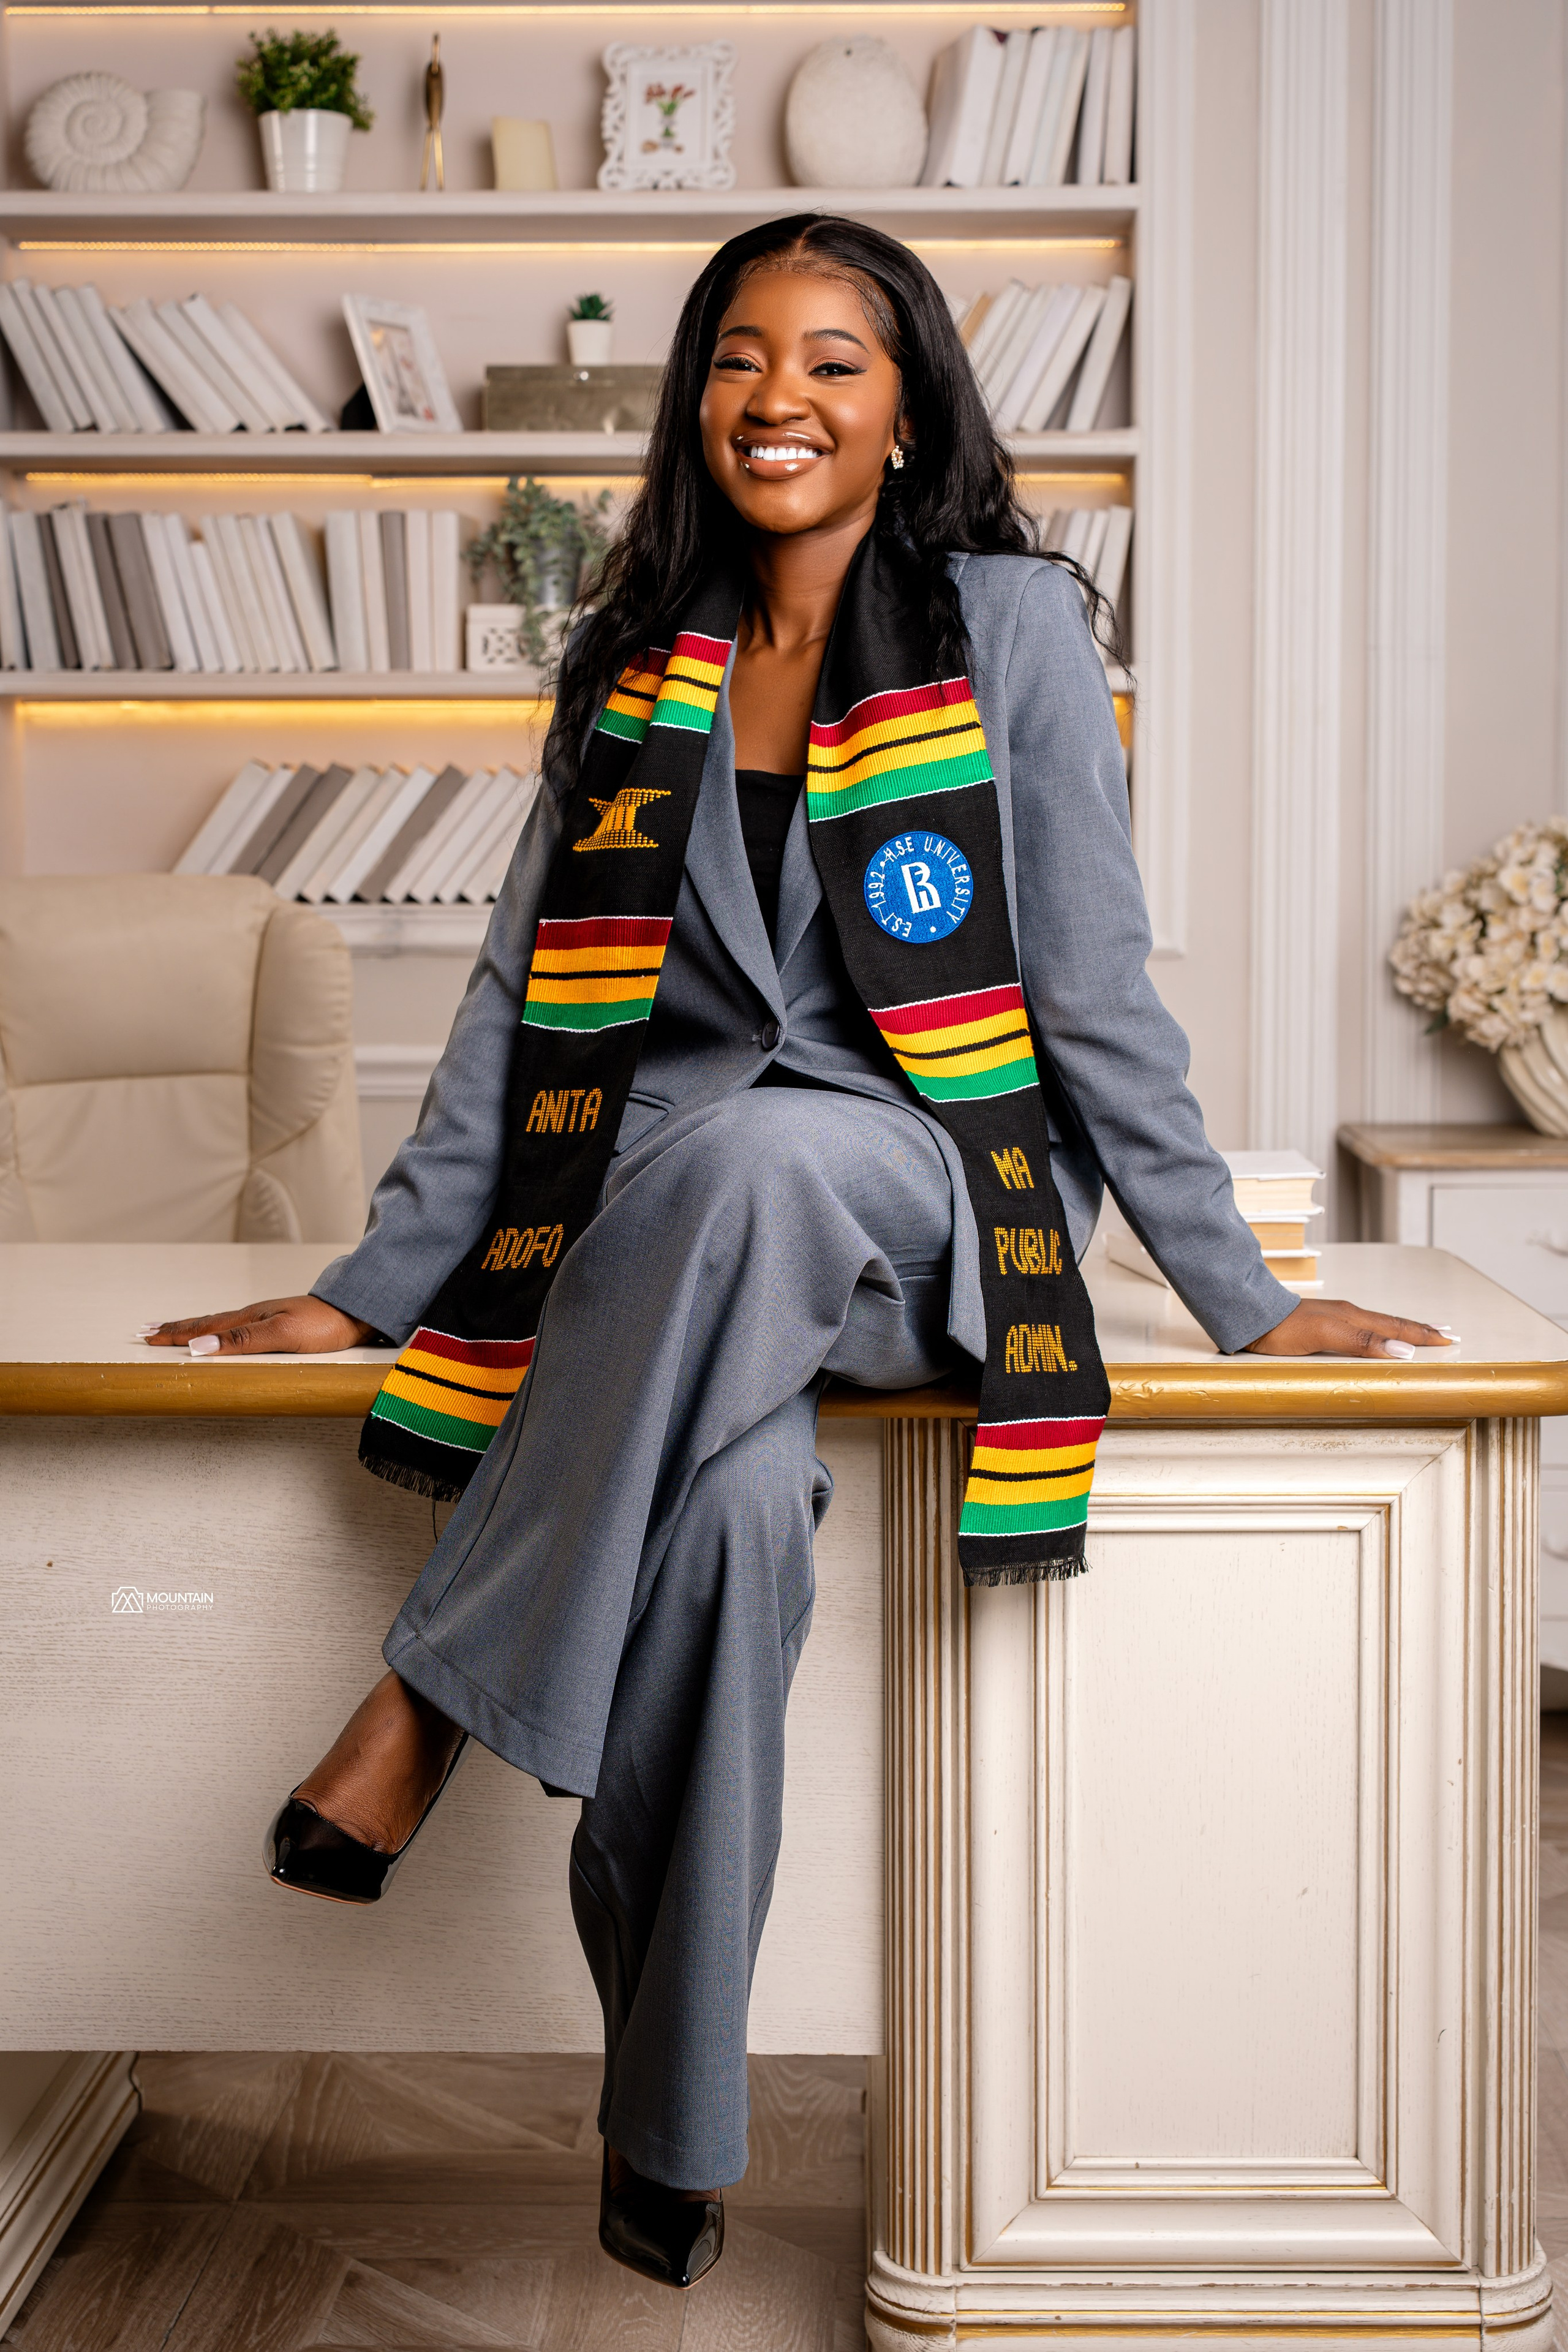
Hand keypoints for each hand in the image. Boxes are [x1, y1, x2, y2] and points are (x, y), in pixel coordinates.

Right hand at [139, 1296, 373, 1356]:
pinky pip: (237, 1329)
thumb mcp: (282, 1335)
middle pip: (206, 1323)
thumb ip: (241, 1341)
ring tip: (174, 1330)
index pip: (204, 1328)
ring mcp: (266, 1319)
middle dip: (175, 1328)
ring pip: (220, 1324)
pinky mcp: (280, 1326)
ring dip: (193, 1328)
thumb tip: (200, 1347)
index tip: (147, 1336)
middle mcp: (254, 1317)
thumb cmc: (325, 1325)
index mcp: (250, 1319)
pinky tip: (222, 1334)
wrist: (358, 1313)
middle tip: (147, 1331)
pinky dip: (218, 1331)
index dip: (175, 1334)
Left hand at [1246, 1297, 1453, 1358]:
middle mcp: (1347, 1316)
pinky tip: (1374, 1336)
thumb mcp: (1324, 1335)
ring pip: (1377, 1326)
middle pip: (1391, 1323)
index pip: (1396, 1327)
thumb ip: (1361, 1341)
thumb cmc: (1281, 1327)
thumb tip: (1402, 1349)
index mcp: (1352, 1317)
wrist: (1249, 1317)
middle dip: (1419, 1330)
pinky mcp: (1320, 1327)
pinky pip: (1360, 1330)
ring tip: (1418, 1333)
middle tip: (1445, 1334)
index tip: (1448, 1338)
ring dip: (1401, 1331)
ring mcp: (1334, 1319)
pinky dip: (1378, 1334)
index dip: (1422, 1335)